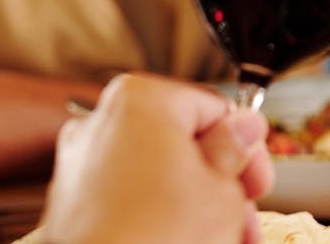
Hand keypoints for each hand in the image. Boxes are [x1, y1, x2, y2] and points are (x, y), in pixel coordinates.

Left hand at [40, 73, 273, 243]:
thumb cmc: (157, 238)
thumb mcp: (222, 190)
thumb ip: (235, 151)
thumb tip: (244, 127)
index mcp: (141, 99)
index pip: (213, 109)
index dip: (245, 147)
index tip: (257, 177)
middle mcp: (102, 122)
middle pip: (184, 144)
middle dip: (221, 184)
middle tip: (244, 215)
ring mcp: (81, 165)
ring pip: (159, 176)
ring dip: (197, 205)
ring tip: (227, 236)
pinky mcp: (72, 205)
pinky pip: (131, 199)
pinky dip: (160, 217)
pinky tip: (189, 239)